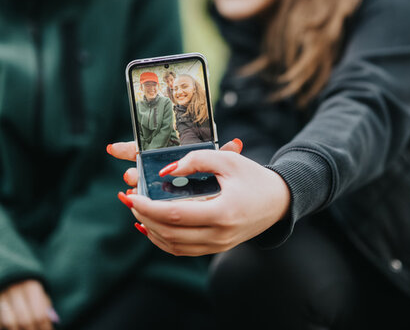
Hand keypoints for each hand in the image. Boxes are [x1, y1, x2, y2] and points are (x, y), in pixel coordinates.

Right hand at [0, 279, 56, 329]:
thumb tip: (50, 323)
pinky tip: (8, 328)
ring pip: (8, 322)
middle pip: (24, 320)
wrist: (6, 272)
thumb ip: (44, 309)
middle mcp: (14, 288)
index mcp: (31, 286)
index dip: (44, 328)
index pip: (40, 314)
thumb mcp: (40, 294)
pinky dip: (0, 327)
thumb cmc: (27, 289)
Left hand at [108, 139, 290, 255]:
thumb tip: (166, 170)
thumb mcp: (228, 160)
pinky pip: (182, 250)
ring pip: (173, 245)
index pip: (175, 215)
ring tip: (137, 210)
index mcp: (222, 212)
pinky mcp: (215, 248)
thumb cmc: (253, 177)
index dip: (148, 207)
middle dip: (144, 216)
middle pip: (169, 233)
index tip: (133, 195)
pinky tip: (150, 226)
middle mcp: (219, 234)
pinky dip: (162, 240)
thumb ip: (196, 160)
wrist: (279, 201)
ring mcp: (217, 245)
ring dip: (150, 229)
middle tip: (130, 199)